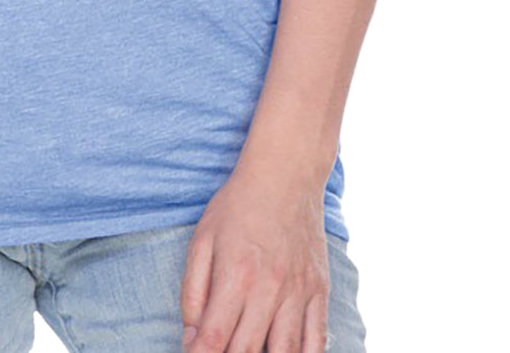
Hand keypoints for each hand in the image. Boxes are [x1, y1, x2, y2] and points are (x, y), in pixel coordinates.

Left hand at [179, 160, 330, 351]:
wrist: (285, 174)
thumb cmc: (237, 206)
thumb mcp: (202, 239)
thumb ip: (193, 291)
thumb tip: (190, 336)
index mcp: (236, 275)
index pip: (215, 338)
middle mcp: (269, 289)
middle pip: (247, 352)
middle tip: (217, 352)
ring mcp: (298, 293)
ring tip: (248, 351)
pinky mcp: (319, 292)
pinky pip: (316, 342)